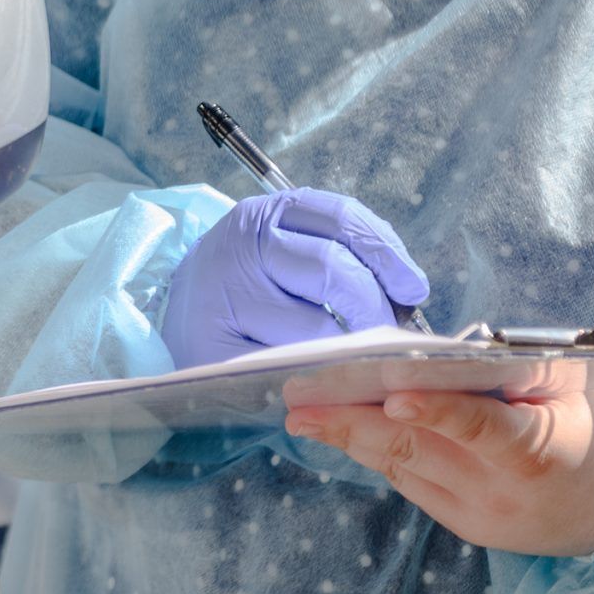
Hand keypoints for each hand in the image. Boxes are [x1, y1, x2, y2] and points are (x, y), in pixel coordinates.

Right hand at [160, 187, 429, 367]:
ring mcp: (223, 302)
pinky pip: (290, 369)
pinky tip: (323, 375)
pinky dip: (317, 376)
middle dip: (374, 306)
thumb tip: (407, 290)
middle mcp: (239, 250)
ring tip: (355, 356)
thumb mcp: (283, 250)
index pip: (340, 219)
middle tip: (387, 333)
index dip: (387, 251)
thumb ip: (337, 252)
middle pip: (334, 270)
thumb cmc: (250, 284)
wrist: (181, 315)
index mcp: (262, 217)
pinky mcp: (216, 352)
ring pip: (316, 328)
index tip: (412, 286)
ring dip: (348, 347)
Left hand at [286, 388, 593, 556]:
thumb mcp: (574, 388)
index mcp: (540, 448)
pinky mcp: (462, 526)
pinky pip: (407, 481)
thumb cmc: (589, 426)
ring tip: (301, 414)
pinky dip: (372, 451)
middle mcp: (503, 490)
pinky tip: (336, 428)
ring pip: (402, 467)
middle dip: (353, 420)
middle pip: (420, 450)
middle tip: (300, 398)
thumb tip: (451, 349)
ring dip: (347, 437)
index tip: (391, 399)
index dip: (436, 413)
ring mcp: (478, 514)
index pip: (481, 428)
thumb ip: (519, 369)